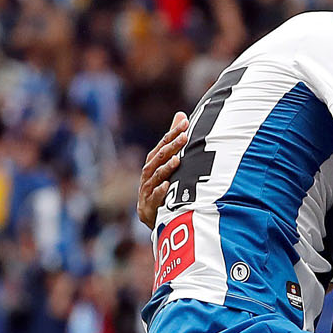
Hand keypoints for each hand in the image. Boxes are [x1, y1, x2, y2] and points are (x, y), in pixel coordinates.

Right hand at [137, 112, 188, 227]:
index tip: (186, 122)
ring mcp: (147, 191)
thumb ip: (173, 141)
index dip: (173, 133)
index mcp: (152, 163)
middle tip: (185, 137)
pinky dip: (160, 192)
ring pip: (155, 177)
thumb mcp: (167, 163)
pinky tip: (167, 186)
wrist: (152, 218)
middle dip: (171, 147)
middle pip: (158, 158)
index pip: (162, 144)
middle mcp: (148, 175)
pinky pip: (153, 199)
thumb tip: (181, 114)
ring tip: (177, 160)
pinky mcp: (148, 207)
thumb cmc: (161, 186)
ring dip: (166, 168)